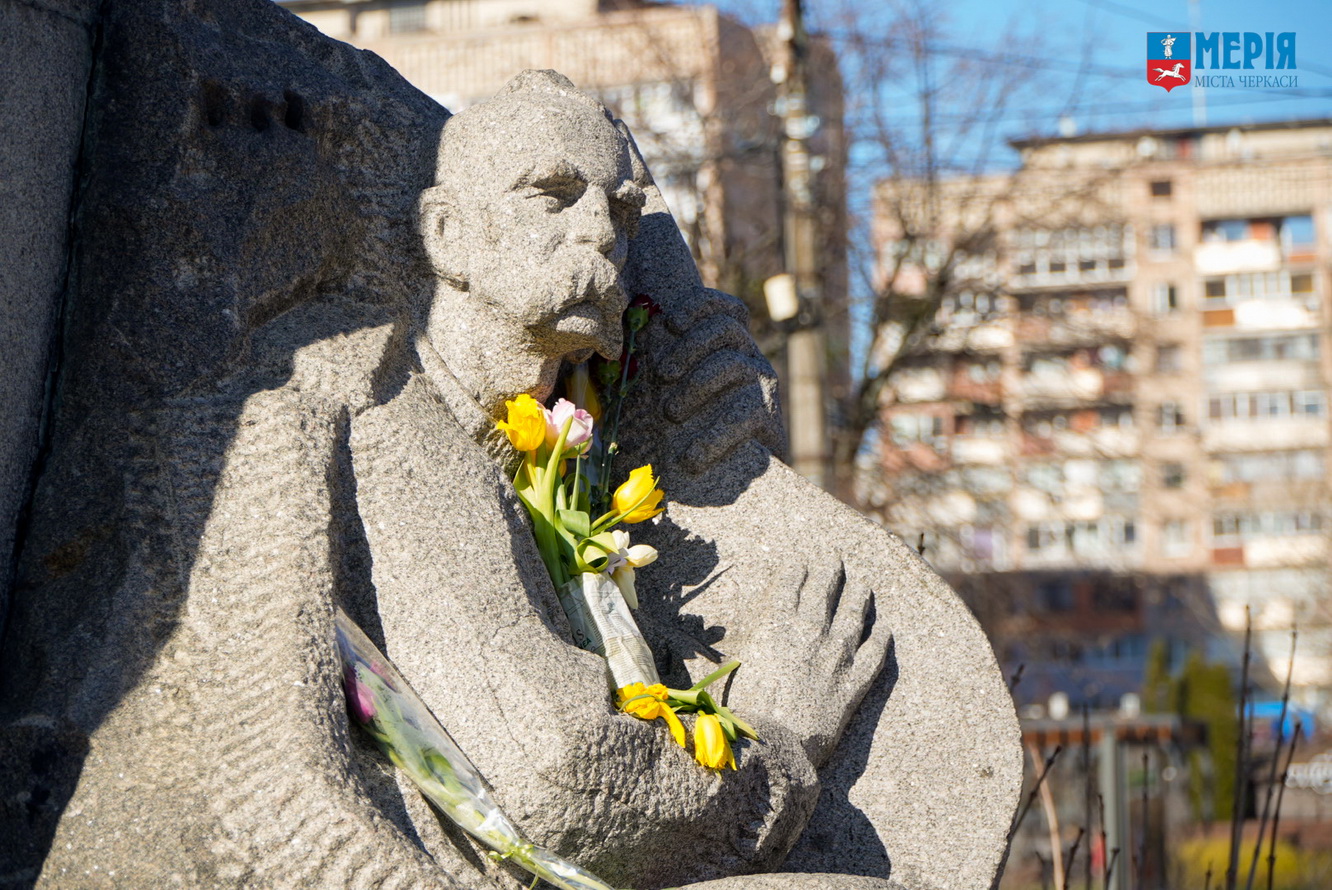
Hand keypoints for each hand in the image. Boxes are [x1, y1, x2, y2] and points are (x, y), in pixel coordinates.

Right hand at [725, 559, 892, 768]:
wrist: (772, 741)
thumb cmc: (747, 707)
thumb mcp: (741, 663)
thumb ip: (755, 641)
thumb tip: (761, 630)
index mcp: (778, 627)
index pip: (792, 588)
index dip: (799, 571)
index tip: (805, 561)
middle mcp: (810, 635)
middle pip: (824, 594)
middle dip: (830, 573)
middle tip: (836, 558)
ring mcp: (836, 658)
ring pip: (853, 617)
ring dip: (859, 597)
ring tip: (864, 584)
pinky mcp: (853, 684)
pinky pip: (874, 656)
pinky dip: (881, 639)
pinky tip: (885, 627)